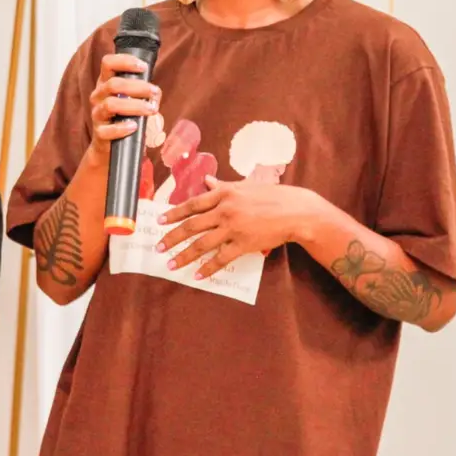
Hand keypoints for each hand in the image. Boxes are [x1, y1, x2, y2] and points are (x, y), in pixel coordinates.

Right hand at [87, 53, 159, 164]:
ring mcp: (97, 114)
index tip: (143, 67)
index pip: (108, 63)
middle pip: (113, 84)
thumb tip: (155, 93)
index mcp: (105, 83)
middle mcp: (98, 96)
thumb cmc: (125, 118)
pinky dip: (123, 128)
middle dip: (138, 86)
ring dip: (134, 106)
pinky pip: (108, 129)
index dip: (125, 61)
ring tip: (151, 110)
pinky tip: (134, 127)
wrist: (111, 146)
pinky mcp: (99, 133)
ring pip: (111, 104)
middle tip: (154, 92)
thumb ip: (145, 94)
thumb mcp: (134, 101)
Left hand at [155, 175, 331, 278]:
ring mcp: (234, 228)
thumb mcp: (245, 186)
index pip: (192, 204)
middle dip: (173, 237)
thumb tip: (206, 181)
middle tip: (159, 246)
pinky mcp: (244, 244)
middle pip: (192, 225)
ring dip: (184, 255)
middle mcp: (225, 210)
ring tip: (171, 264)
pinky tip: (198, 275)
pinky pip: (221, 259)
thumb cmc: (272, 196)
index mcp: (224, 193)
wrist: (296, 211)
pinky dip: (208, 268)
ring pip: (202, 244)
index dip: (174, 213)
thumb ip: (223, 186)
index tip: (159, 220)